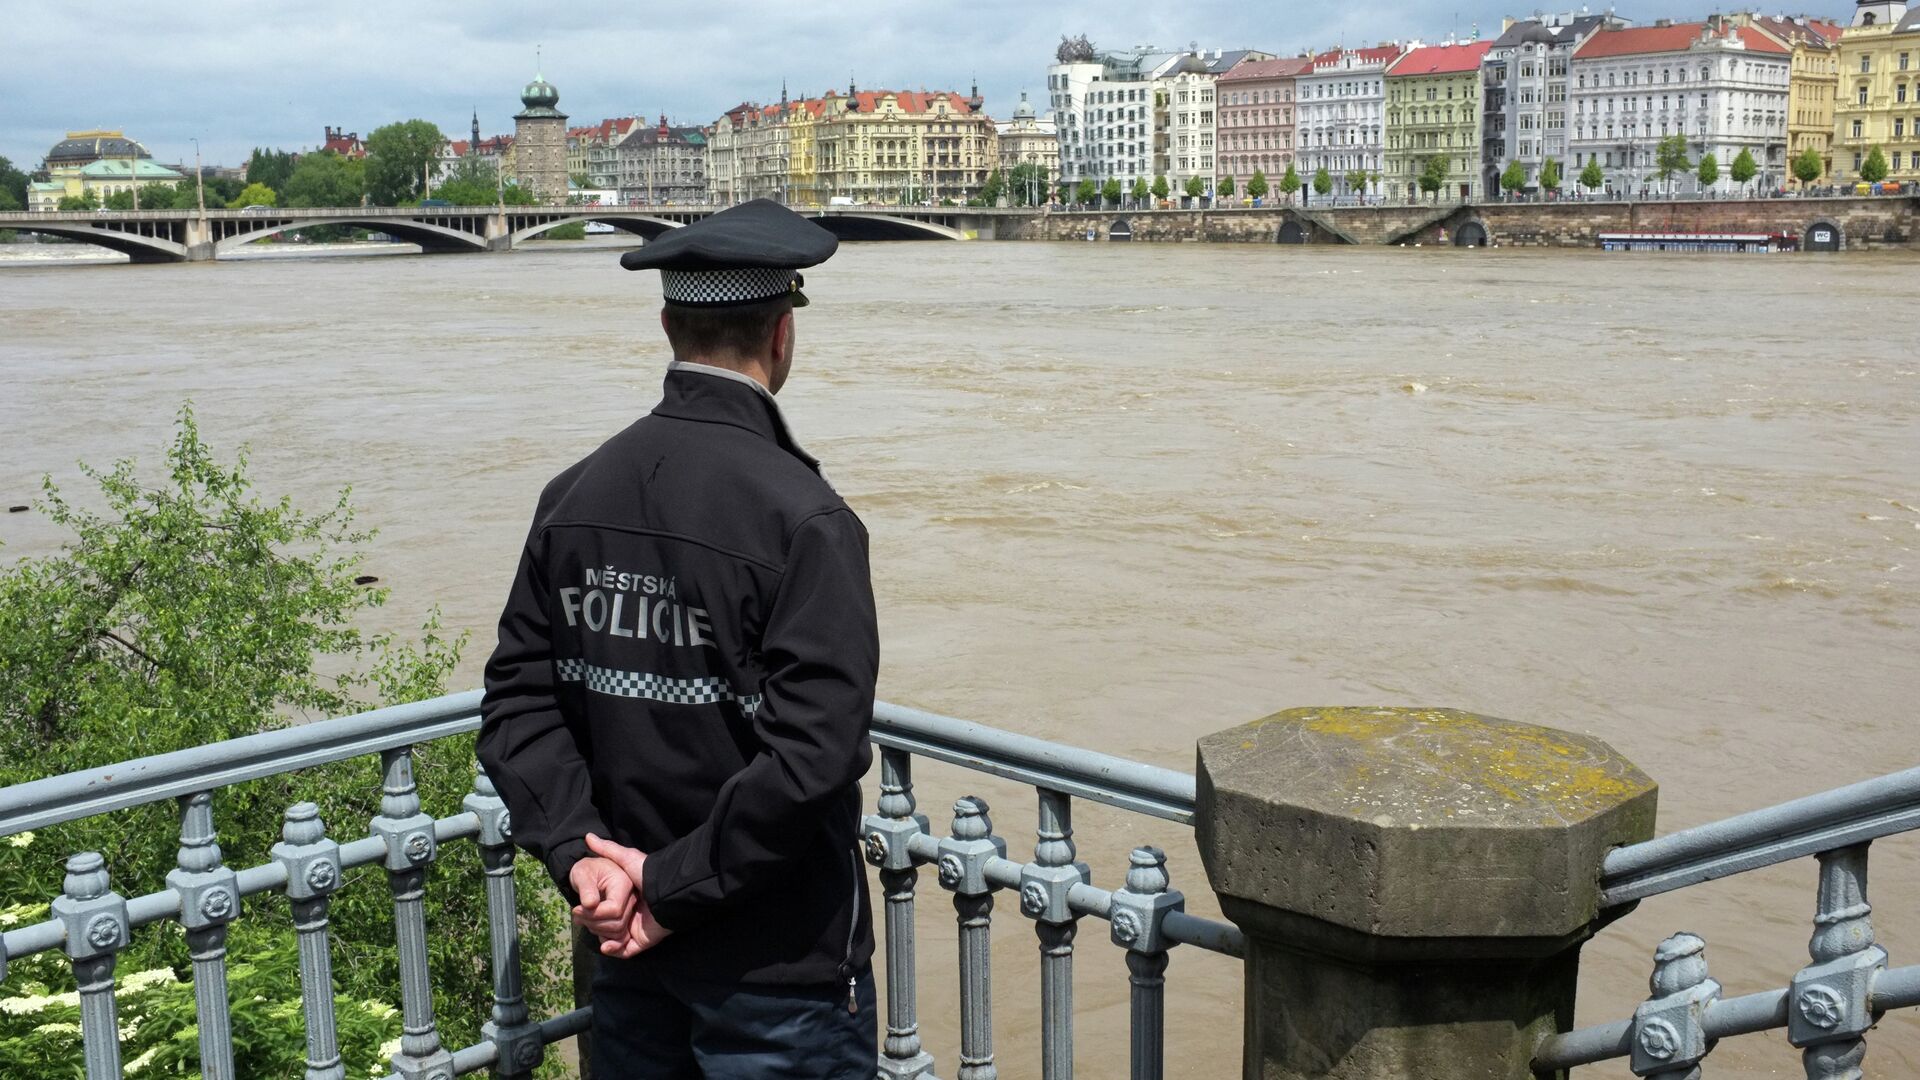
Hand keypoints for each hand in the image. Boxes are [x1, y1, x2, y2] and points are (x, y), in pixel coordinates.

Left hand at [568, 851, 636, 942]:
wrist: (590, 874)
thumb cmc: (586, 871)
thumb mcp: (581, 874)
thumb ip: (585, 888)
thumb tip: (590, 905)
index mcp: (624, 884)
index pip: (615, 910)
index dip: (594, 915)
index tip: (576, 910)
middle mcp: (632, 898)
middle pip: (618, 924)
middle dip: (593, 924)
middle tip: (577, 916)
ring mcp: (631, 910)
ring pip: (619, 933)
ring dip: (597, 931)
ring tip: (584, 919)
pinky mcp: (627, 919)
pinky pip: (620, 937)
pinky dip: (605, 938)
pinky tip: (592, 928)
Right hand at [584, 833, 674, 957]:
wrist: (667, 891)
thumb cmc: (648, 874)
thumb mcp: (626, 858)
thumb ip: (608, 849)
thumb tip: (588, 836)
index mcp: (627, 898)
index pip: (604, 908)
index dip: (591, 910)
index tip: (578, 909)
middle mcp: (631, 914)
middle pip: (606, 926)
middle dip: (594, 925)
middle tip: (583, 921)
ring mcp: (637, 929)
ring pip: (614, 939)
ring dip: (603, 938)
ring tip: (594, 932)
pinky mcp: (642, 941)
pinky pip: (626, 951)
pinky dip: (615, 950)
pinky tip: (606, 945)